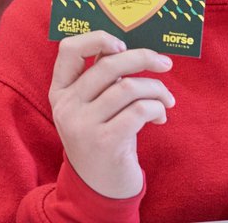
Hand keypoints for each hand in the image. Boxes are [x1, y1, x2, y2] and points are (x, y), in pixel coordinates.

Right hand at [49, 32, 173, 199]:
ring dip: (156, 89)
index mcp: (60, 91)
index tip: (122, 44)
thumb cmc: (102, 139)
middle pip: (107, 65)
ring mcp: (83, 125)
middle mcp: (67, 106)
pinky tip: (161, 117)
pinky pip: (139, 110)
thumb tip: (128, 49)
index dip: (97, 39)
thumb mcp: (91, 108)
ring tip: (167, 99)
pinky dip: (157, 108)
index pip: (68, 50)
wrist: (99, 189)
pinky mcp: (105, 142)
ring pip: (127, 88)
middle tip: (165, 63)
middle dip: (142, 58)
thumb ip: (101, 81)